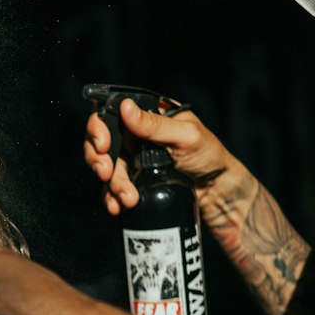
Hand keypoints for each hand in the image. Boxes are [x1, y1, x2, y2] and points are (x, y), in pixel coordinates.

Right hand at [84, 98, 233, 214]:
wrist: (217, 191)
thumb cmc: (209, 156)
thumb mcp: (185, 136)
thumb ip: (155, 125)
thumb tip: (126, 107)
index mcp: (148, 115)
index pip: (111, 112)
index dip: (98, 127)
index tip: (103, 146)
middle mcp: (135, 134)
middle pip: (100, 141)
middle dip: (98, 159)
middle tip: (106, 173)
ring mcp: (133, 158)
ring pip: (105, 167)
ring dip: (111, 184)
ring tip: (127, 198)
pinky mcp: (134, 180)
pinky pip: (112, 187)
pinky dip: (111, 197)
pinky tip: (117, 206)